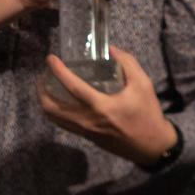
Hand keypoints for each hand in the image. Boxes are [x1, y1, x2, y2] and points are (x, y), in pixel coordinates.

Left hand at [37, 45, 176, 166]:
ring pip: (54, 119)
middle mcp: (88, 120)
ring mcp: (85, 131)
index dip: (58, 71)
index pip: (72, 87)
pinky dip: (55, 112)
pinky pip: (62, 124)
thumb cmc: (148, 113)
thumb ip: (127, 63)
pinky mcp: (86, 137)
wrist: (152, 146)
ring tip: (45, 87)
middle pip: (52, 108)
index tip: (50, 58)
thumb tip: (110, 48)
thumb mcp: (143, 84)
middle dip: (41, 91)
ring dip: (45, 102)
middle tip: (43, 75)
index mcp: (101, 106)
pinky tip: (59, 100)